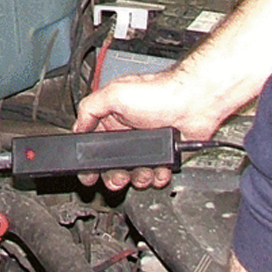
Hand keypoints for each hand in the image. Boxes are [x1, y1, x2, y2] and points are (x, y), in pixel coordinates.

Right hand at [73, 62, 220, 190]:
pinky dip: (156, 176)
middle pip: (112, 163)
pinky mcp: (164, 154)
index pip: (94, 142)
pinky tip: (158, 170)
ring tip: (144, 172)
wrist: (194, 103)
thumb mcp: (115, 93)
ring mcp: (147, 144)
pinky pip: (155, 174)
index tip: (88, 173)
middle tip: (117, 178)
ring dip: (137, 176)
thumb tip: (77, 126)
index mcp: (113, 116)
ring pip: (134, 172)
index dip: (90, 159)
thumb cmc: (160, 92)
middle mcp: (129, 130)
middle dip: (114, 174)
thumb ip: (90, 108)